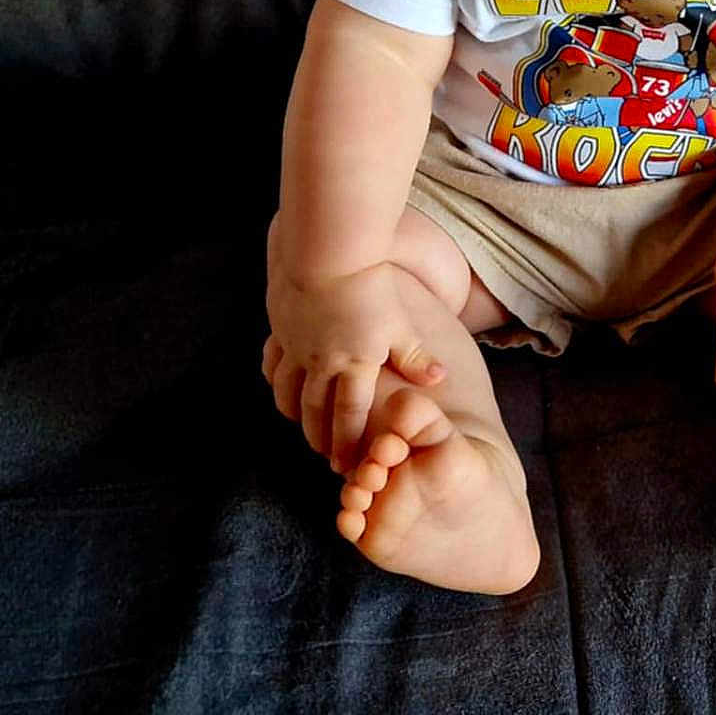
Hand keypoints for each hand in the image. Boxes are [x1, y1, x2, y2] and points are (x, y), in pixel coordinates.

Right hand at [263, 253, 445, 472]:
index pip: (349, 416)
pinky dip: (274, 378)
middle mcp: (321, 362)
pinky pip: (273, 361)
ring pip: (288, 391)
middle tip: (323, 456)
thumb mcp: (400, 323)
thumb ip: (416, 356)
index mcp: (354, 364)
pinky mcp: (281, 326)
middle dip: (319, 437)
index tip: (345, 466)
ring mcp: (296, 345)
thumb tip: (439, 380)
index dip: (347, 444)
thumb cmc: (371, 285)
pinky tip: (277, 383)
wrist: (327, 252)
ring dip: (294, 413)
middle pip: (315, 410)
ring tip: (299, 426)